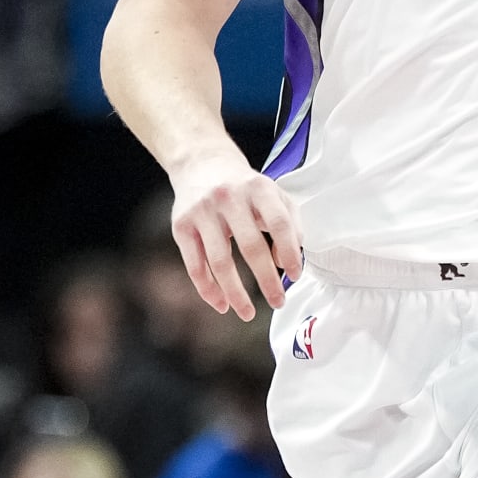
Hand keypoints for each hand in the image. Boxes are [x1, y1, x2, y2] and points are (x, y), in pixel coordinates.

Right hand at [170, 145, 304, 319]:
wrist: (201, 163)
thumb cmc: (245, 188)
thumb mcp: (274, 194)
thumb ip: (290, 224)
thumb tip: (285, 262)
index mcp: (257, 188)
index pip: (279, 223)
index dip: (290, 252)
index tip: (295, 275)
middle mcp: (228, 198)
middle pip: (251, 246)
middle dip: (267, 280)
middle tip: (279, 302)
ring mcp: (202, 212)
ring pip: (220, 262)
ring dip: (235, 293)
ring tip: (247, 313)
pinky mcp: (181, 226)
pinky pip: (194, 265)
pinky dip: (208, 290)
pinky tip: (221, 305)